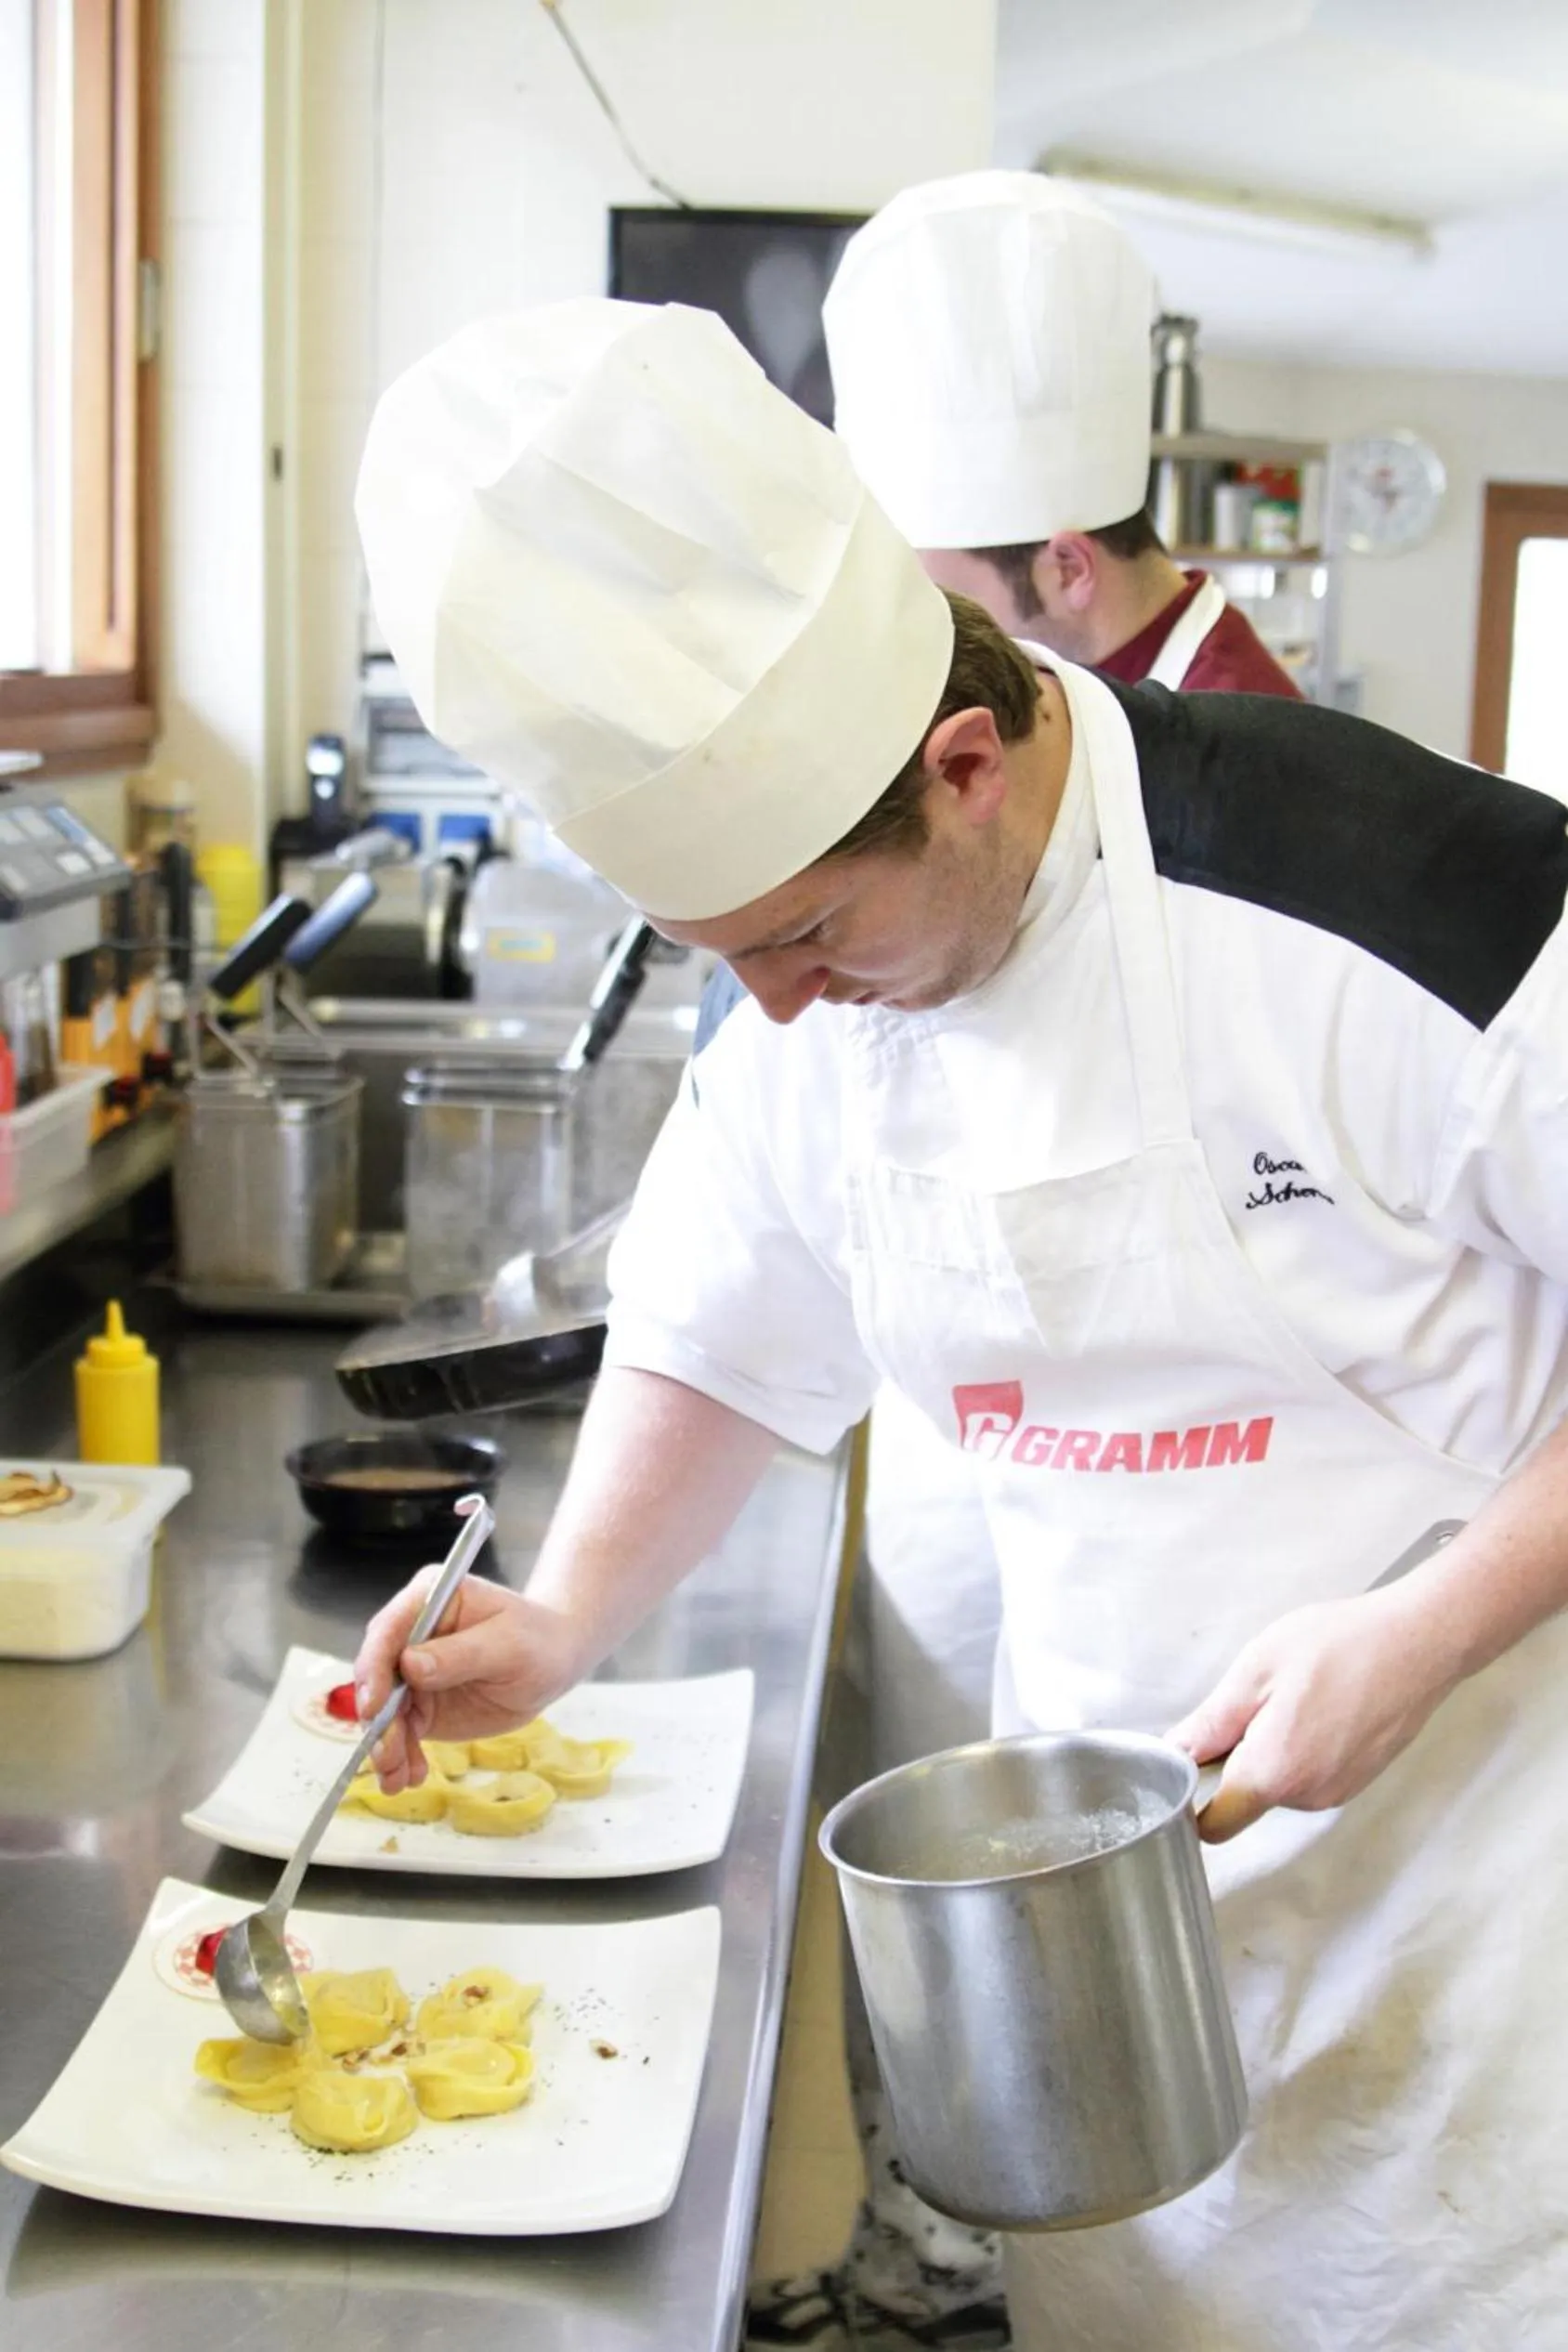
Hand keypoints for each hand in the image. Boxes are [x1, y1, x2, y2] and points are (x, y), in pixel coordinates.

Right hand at [353, 1573, 586, 1792]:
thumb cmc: (537, 1640)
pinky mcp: (421, 1703)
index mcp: (429, 1601)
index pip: (387, 1631)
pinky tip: (410, 1776)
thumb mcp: (509, 1644)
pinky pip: (402, 1731)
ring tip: (396, 1778)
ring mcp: (412, 1671)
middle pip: (377, 1675)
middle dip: (376, 1718)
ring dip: (385, 1745)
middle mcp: (411, 1634)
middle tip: (386, 1755)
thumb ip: (461, 1654)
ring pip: (384, 1710)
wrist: (553, 1661)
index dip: (374, 1669)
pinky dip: (402, 1756)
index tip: (373, 1706)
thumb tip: (410, 1665)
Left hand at [1167, 1589, 1460, 1843]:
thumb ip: (1211, 1724)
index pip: (1215, 1825)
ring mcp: (1338, 1790)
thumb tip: (1175, 1754)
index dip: (1192, 1803)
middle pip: (1247, 1798)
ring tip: (1296, 1695)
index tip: (1188, 1767)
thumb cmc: (1340, 1646)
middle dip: (1237, 1758)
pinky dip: (1303, 1747)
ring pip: (1280, 1783)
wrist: (1420, 1642)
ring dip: (1272, 1749)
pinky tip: (1321, 1704)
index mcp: (1274, 1773)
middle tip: (1255, 1701)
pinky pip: (1311, 1774)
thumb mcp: (1257, 1671)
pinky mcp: (1358, 1778)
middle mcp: (1308, 1796)